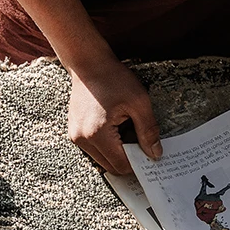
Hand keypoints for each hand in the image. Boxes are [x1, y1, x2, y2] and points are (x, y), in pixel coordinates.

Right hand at [67, 56, 161, 173]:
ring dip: (118, 152)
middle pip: (111, 167)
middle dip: (129, 159)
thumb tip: (155, 154)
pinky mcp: (74, 132)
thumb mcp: (139, 102)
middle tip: (143, 143)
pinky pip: (95, 149)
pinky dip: (109, 145)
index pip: (121, 165)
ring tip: (128, 130)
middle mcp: (82, 140)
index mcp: (98, 134)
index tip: (152, 156)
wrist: (88, 63)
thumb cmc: (114, 78)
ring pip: (103, 160)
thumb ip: (148, 131)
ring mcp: (76, 137)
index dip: (139, 164)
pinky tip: (117, 127)